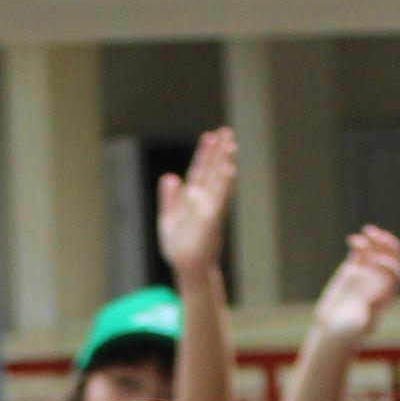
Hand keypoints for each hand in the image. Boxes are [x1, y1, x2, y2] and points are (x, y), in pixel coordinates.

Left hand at [157, 129, 236, 281]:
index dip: (205, 153)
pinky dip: (224, 184)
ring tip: (231, 145)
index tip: (210, 135)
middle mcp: (204, 200)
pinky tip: (228, 169)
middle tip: (226, 131)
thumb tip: (171, 176)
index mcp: (193, 199)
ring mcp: (210, 209)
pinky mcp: (211, 220)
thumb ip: (169, 198)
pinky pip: (219, 198)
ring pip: (219, 181)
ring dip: (225, 163)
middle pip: (212, 170)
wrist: (187, 269)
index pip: (200, 170)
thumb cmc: (179, 247)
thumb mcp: (168, 219)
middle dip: (218, 151)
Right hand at [310, 226, 399, 343]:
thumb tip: (371, 304)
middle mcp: (379, 282)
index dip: (390, 265)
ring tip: (368, 231)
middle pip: (391, 259)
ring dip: (375, 239)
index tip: (377, 263)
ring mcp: (366, 274)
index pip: (397, 273)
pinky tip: (351, 240)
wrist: (333, 328)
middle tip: (379, 237)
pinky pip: (361, 252)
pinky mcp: (352, 270)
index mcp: (386, 294)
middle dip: (388, 246)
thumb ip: (365, 316)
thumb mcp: (356, 327)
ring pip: (376, 251)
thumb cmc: (345, 332)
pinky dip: (359, 243)